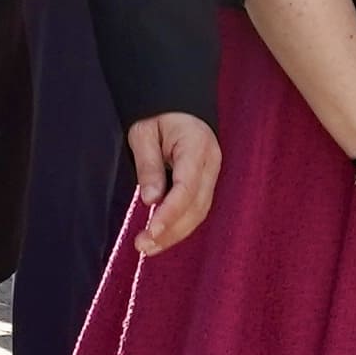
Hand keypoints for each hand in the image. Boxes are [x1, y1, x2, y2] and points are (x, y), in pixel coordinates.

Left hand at [125, 110, 214, 253]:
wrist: (178, 106)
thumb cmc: (158, 116)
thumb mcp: (143, 132)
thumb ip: (148, 165)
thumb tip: (151, 200)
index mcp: (197, 146)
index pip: (187, 187)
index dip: (170, 212)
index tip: (152, 231)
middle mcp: (211, 163)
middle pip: (197, 206)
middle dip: (171, 231)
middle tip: (143, 246)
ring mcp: (212, 174)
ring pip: (199, 212)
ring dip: (175, 233)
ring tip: (149, 247)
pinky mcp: (206, 183)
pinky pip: (196, 209)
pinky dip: (179, 226)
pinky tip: (161, 237)